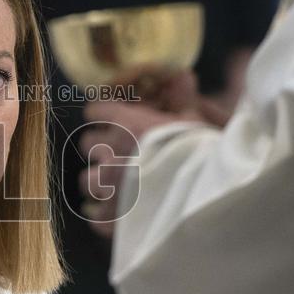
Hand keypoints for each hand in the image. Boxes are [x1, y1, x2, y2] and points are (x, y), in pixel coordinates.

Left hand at [76, 71, 229, 234]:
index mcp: (126, 124)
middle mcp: (110, 152)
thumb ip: (182, 98)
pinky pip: (94, 217)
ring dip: (99, 182)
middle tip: (116, 154)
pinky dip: (104, 216)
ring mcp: (108, 187)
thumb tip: (183, 74)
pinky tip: (117, 215)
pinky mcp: (112, 218)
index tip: (111, 121)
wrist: (206, 194)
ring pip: (86, 180)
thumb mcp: (194, 121)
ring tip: (114, 187)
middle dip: (100, 148)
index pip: (95, 110)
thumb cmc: (202, 152)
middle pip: (87, 144)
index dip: (103, 116)